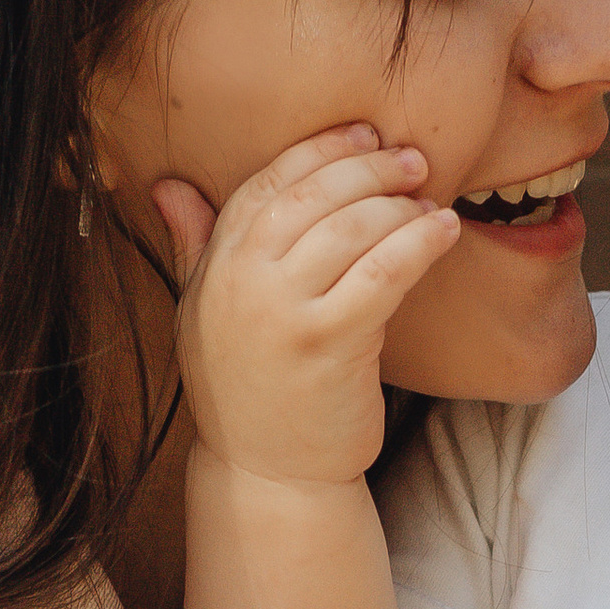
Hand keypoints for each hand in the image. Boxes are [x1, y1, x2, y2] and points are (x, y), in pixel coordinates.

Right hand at [158, 123, 459, 490]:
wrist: (266, 473)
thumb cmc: (245, 390)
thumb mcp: (203, 314)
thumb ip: (193, 245)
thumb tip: (166, 185)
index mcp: (216, 265)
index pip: (268, 182)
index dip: (320, 151)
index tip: (363, 134)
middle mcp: (243, 281)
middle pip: (314, 195)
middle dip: (369, 167)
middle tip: (412, 160)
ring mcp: (284, 312)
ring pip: (353, 227)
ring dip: (400, 203)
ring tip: (430, 197)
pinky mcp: (329, 343)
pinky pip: (384, 272)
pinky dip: (419, 243)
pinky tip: (442, 231)